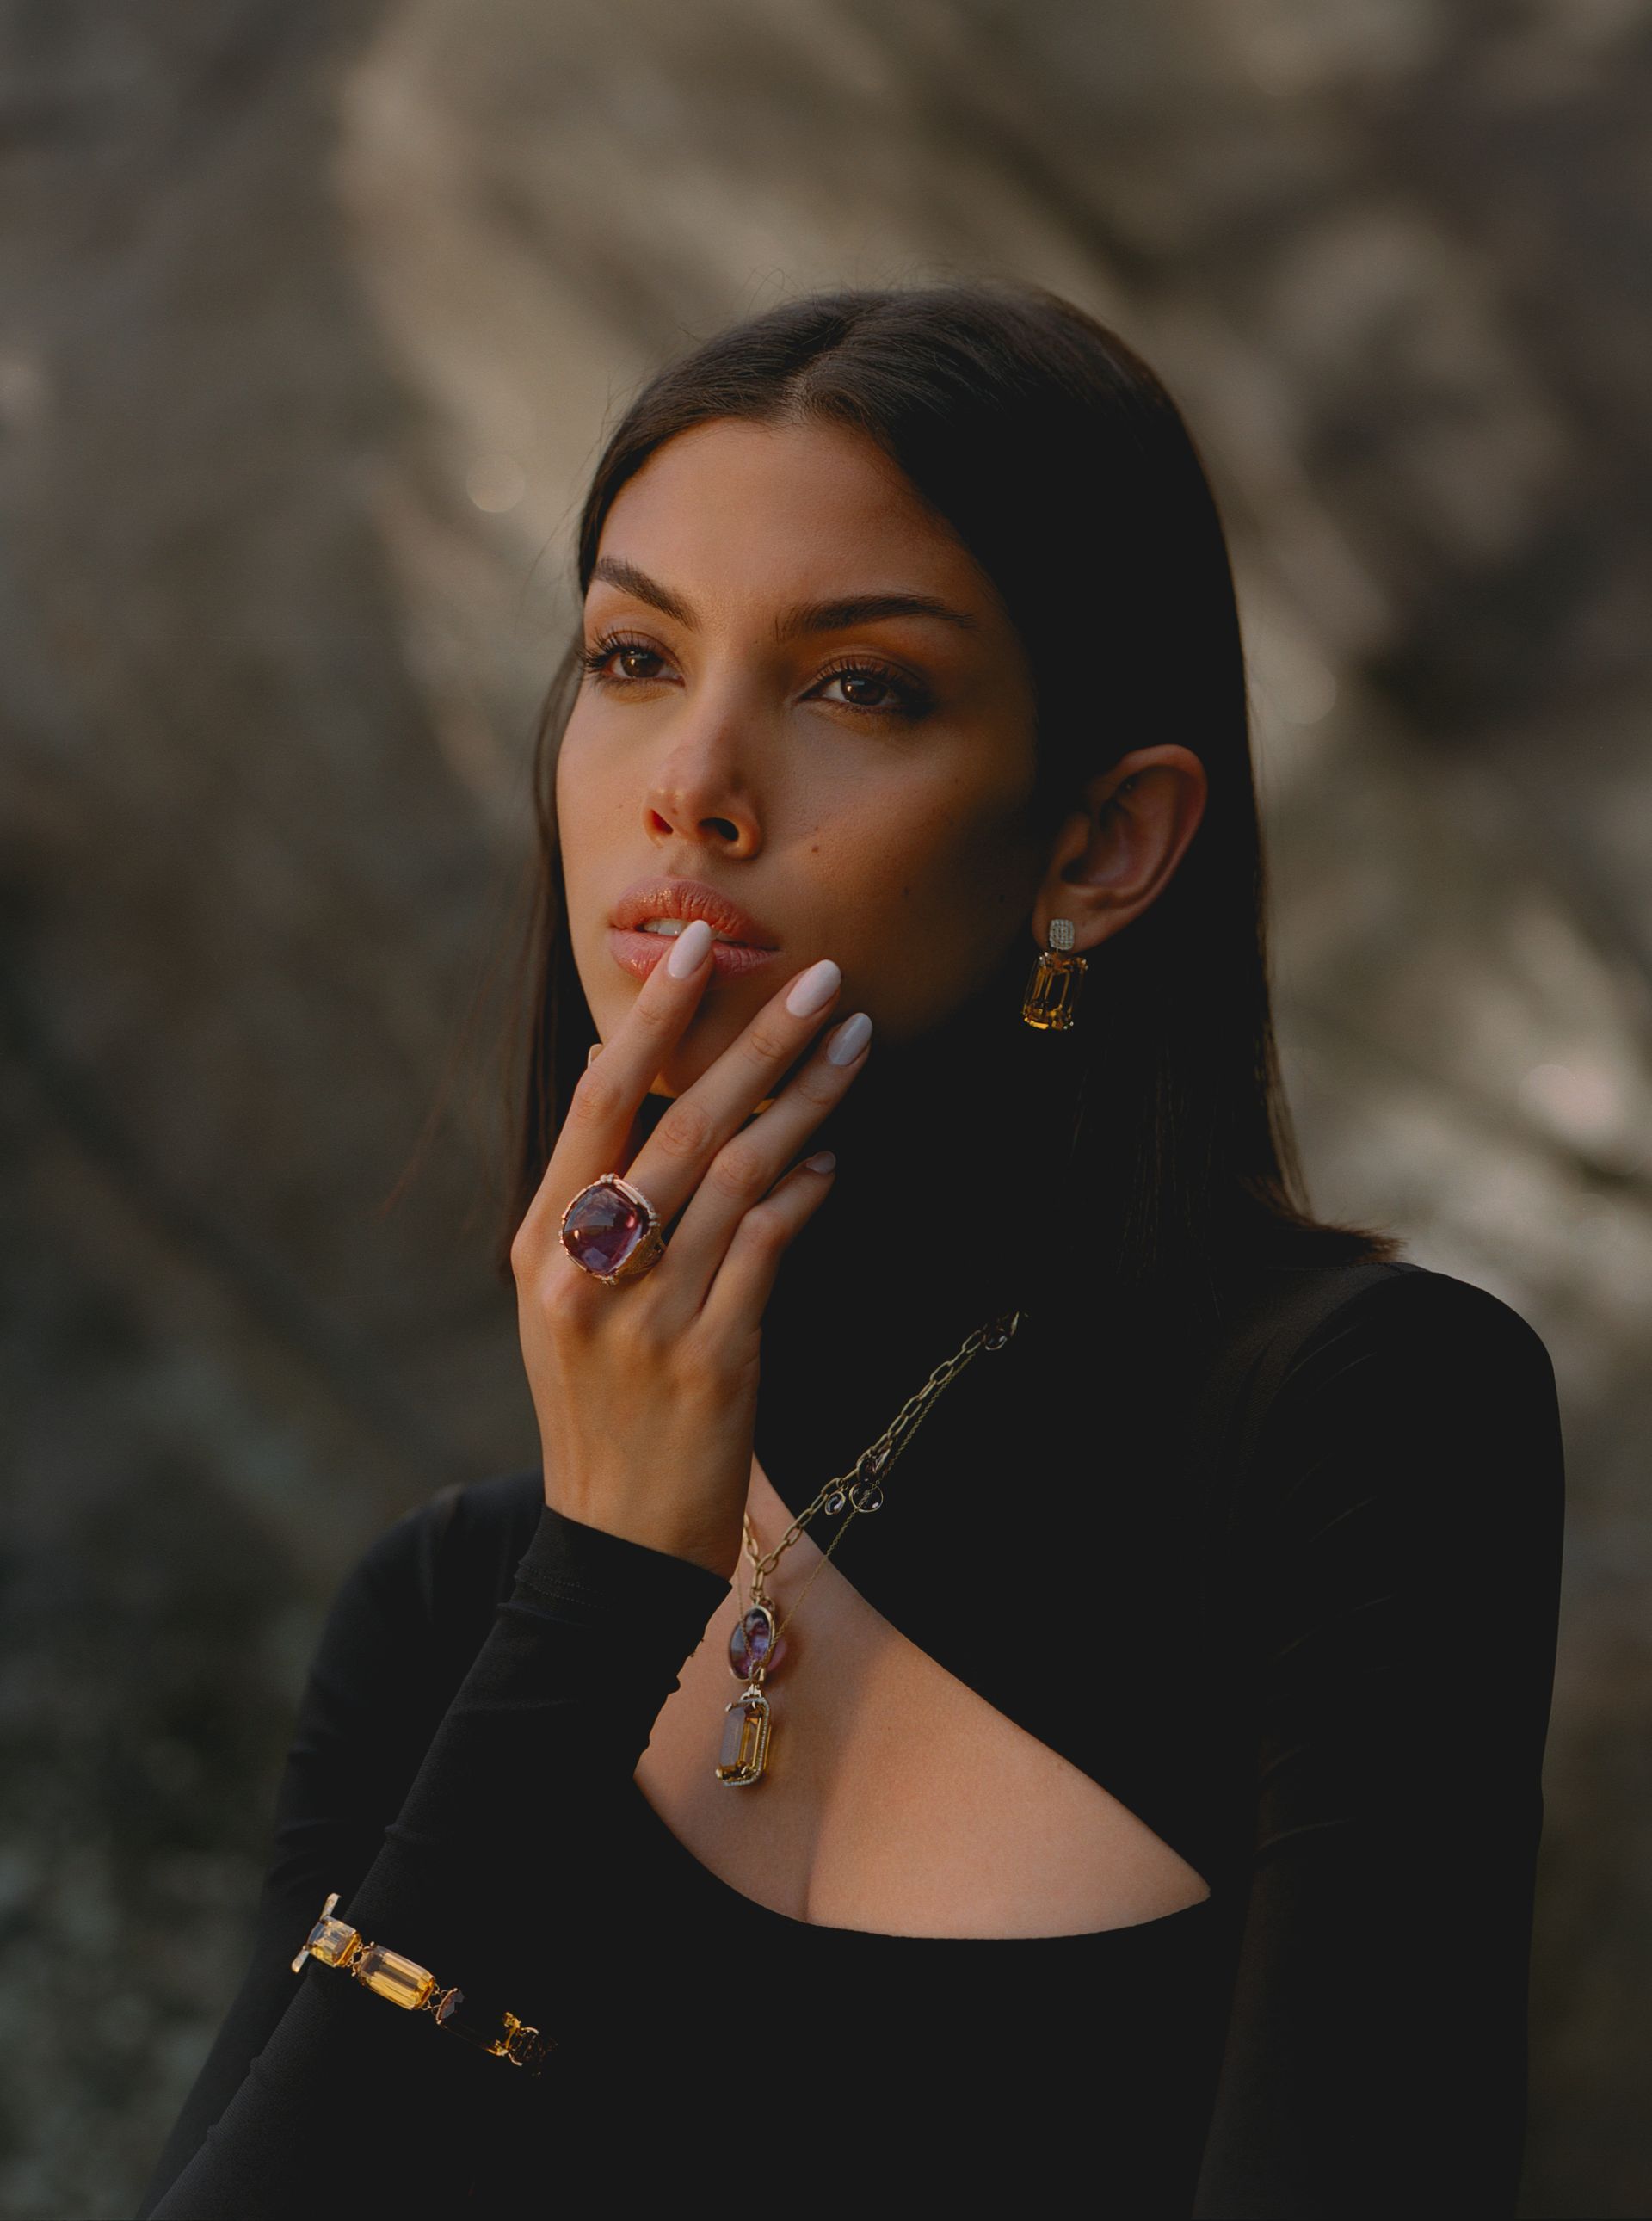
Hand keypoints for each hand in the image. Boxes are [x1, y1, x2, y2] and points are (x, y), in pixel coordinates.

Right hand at [508, 919, 873, 1578]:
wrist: (614, 1540)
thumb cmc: (597, 1404)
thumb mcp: (559, 1298)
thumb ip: (587, 1194)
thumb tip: (609, 1073)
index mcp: (541, 1243)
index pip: (597, 1100)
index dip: (654, 1016)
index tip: (704, 943)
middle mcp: (586, 1270)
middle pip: (683, 1124)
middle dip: (761, 1040)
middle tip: (826, 977)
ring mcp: (649, 1316)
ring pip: (741, 1176)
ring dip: (808, 1102)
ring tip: (856, 1047)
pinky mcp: (714, 1359)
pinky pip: (771, 1247)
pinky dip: (808, 1193)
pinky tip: (833, 1159)